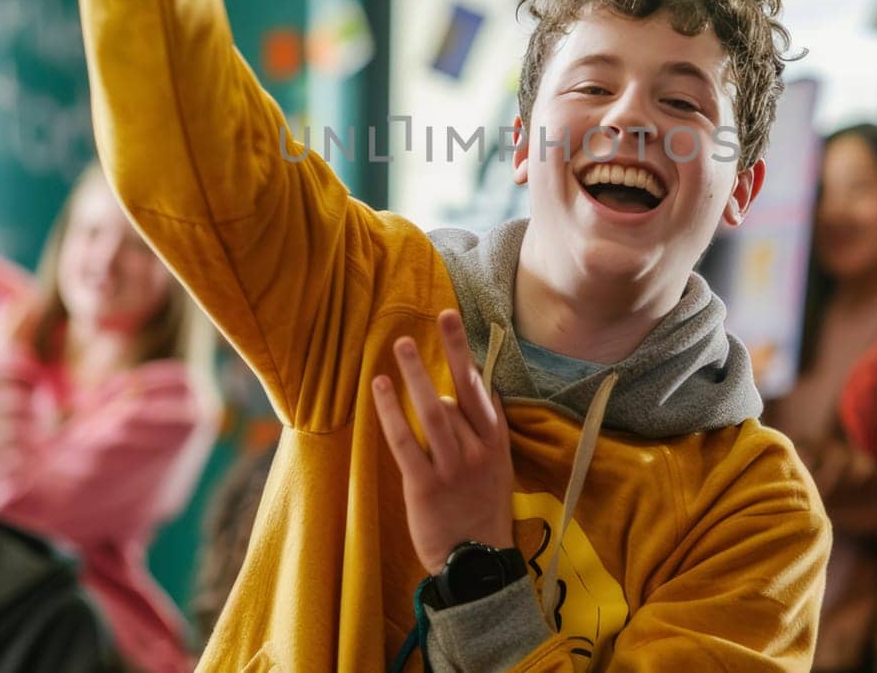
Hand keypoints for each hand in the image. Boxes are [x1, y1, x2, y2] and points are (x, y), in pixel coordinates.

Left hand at [372, 310, 514, 574]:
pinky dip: (391, 411)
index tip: (455, 323)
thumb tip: (456, 395)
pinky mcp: (425, 485)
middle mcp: (478, 450)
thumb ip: (479, 432)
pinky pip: (405, 441)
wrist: (476, 562)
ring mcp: (453, 467)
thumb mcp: (494, 468)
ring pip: (433, 412)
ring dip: (416, 375)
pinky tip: (380, 387)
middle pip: (461, 392)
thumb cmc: (481, 510)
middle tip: (440, 315)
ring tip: (400, 346)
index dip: (468, 355)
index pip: (482, 389)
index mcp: (496, 443)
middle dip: (450, 351)